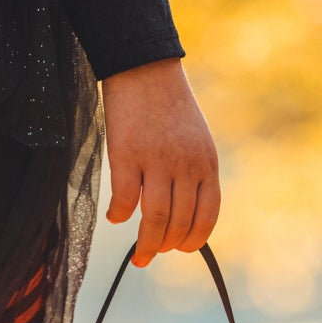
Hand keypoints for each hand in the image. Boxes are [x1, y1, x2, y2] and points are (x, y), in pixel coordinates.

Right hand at [101, 58, 219, 266]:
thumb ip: (193, 176)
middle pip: (178, 223)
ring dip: (146, 245)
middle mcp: (185, 166)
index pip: (206, 216)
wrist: (144, 67)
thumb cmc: (168, 108)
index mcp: (206, 163)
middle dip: (165, 247)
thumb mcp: (195, 141)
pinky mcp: (127, 156)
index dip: (193, 240)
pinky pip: (123, 200)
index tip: (180, 249)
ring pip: (153, 220)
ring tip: (139, 255)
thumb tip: (182, 217)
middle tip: (151, 253)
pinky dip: (118, 215)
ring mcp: (156, 161)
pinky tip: (114, 217)